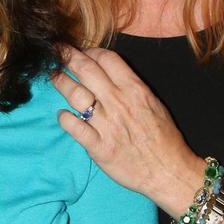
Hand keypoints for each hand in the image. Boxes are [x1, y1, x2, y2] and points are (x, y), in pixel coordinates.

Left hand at [51, 45, 205, 215]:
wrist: (169, 172)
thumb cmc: (164, 138)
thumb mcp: (153, 103)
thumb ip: (131, 85)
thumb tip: (108, 71)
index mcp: (135, 89)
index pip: (106, 58)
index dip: (90, 51)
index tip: (82, 53)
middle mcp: (118, 103)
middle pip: (86, 70)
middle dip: (67, 56)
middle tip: (57, 53)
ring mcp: (106, 125)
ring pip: (75, 95)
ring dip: (61, 82)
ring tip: (54, 77)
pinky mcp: (98, 147)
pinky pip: (73, 127)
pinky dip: (64, 118)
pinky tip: (62, 114)